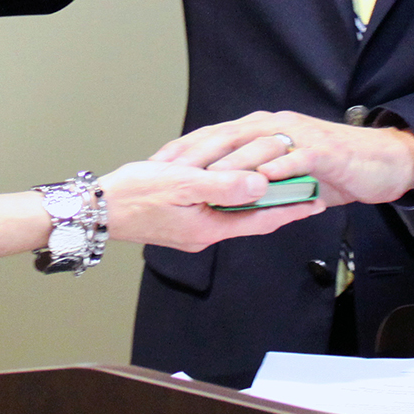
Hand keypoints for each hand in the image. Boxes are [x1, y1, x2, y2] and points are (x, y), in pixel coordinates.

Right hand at [96, 159, 324, 252]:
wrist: (96, 208)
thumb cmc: (133, 195)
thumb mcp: (181, 184)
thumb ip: (223, 185)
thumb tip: (260, 185)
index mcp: (209, 228)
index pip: (261, 219)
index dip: (291, 209)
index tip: (317, 201)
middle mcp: (205, 232)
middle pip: (252, 216)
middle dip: (280, 201)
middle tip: (308, 187)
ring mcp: (194, 227)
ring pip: (235, 210)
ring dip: (258, 195)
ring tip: (282, 181)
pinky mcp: (182, 218)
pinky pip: (217, 206)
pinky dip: (233, 193)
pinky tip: (239, 180)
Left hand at [151, 110, 413, 206]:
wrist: (382, 162)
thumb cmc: (335, 168)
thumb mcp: (287, 173)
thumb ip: (257, 179)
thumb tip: (224, 195)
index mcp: (262, 128)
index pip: (215, 136)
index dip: (185, 150)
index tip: (156, 165)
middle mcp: (275, 126)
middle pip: (226, 136)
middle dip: (194, 154)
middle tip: (166, 172)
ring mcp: (298, 135)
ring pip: (254, 146)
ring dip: (227, 164)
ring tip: (202, 181)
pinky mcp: (321, 149)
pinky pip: (292, 158)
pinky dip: (274, 169)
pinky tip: (257, 182)